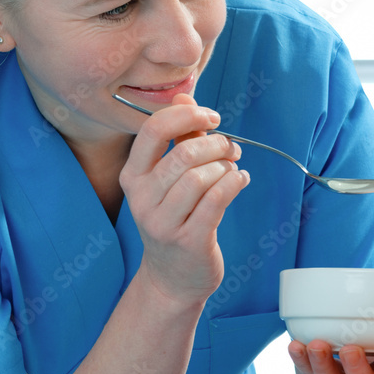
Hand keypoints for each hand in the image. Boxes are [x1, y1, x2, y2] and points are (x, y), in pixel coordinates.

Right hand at [121, 94, 249, 306]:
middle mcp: (142, 199)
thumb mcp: (169, 179)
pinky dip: (234, 183)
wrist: (173, 277)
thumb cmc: (175, 218)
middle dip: (216, 144)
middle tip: (232, 148)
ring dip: (226, 167)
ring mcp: (163, 222)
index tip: (211, 117)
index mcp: (133, 176)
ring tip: (234, 169)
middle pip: (183, 154)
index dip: (186, 115)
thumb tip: (184, 95)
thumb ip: (178, 138)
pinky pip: (217, 200)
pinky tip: (240, 180)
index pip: (152, 131)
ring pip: (201, 177)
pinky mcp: (189, 240)